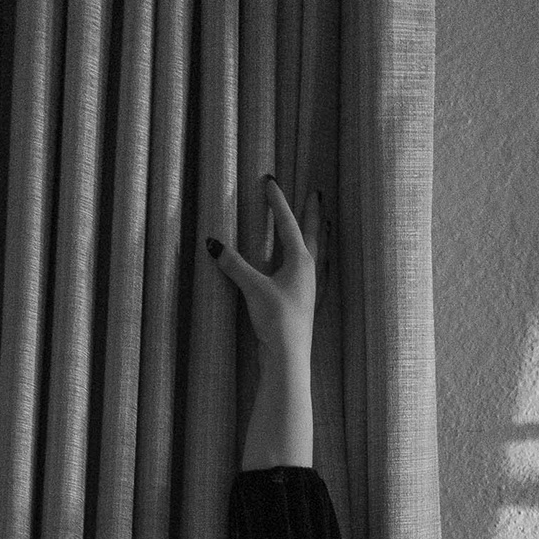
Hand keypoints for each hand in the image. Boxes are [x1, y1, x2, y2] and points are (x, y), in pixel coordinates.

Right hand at [209, 176, 322, 360]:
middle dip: (312, 212)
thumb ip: (234, 264)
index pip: (287, 223)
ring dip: (320, 235)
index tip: (270, 181)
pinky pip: (318, 273)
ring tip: (325, 223)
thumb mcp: (252, 289)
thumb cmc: (276, 320)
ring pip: (320, 252)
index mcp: (300, 261)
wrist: (288, 356)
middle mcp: (310, 270)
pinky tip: (320, 266)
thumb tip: (213, 244)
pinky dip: (319, 262)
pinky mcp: (308, 303)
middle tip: (317, 193)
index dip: (277, 202)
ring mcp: (311, 287)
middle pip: (313, 233)